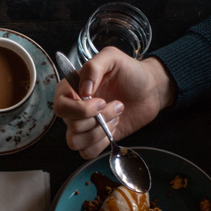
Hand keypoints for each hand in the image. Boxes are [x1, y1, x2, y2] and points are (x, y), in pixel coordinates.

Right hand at [54, 47, 175, 159]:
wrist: (150, 90)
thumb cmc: (130, 72)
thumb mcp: (112, 58)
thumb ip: (94, 67)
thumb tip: (84, 89)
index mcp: (71, 89)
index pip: (61, 107)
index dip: (80, 109)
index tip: (101, 102)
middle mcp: (73, 109)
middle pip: (71, 126)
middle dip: (98, 119)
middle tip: (116, 105)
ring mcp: (83, 126)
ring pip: (76, 142)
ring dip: (100, 132)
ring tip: (115, 117)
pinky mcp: (95, 139)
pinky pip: (86, 152)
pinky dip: (101, 144)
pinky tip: (112, 129)